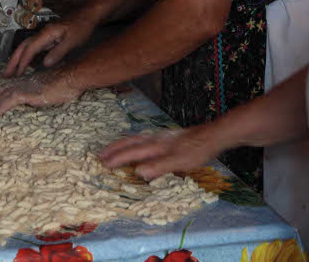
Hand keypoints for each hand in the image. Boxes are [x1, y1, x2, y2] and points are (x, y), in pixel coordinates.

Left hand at [0, 68, 82, 118]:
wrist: (71, 77)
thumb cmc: (66, 84)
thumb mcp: (51, 90)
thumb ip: (43, 93)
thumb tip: (41, 98)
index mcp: (28, 81)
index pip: (8, 88)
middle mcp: (23, 82)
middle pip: (0, 91)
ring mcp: (25, 87)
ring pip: (2, 96)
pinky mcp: (28, 93)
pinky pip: (10, 101)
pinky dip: (1, 107)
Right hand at [3, 16, 95, 77]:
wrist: (87, 15)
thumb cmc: (82, 26)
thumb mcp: (72, 41)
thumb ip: (58, 52)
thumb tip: (45, 64)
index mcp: (47, 33)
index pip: (30, 48)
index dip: (23, 61)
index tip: (17, 73)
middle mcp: (43, 33)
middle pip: (23, 47)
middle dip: (13, 61)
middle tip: (5, 75)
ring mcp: (45, 35)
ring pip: (27, 47)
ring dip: (18, 59)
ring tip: (11, 73)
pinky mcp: (49, 37)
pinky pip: (34, 48)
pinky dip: (27, 57)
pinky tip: (26, 65)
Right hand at [99, 124, 224, 180]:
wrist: (210, 136)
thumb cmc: (195, 151)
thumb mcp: (178, 162)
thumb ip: (158, 167)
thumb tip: (138, 171)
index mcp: (155, 146)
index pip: (131, 152)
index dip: (117, 158)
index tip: (103, 164)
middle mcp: (154, 139)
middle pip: (129, 142)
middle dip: (113, 149)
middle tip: (99, 155)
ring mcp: (159, 136)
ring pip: (134, 138)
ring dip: (120, 144)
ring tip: (110, 149)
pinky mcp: (164, 137)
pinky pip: (141, 138)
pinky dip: (131, 141)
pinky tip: (134, 144)